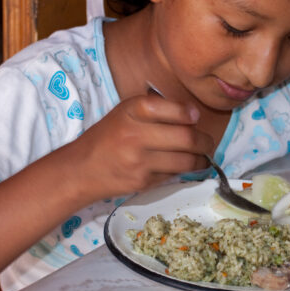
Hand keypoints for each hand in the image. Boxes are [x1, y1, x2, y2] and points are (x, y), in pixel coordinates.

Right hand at [68, 93, 213, 199]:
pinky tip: (181, 166)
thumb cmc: (107, 136)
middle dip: (204, 141)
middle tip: (208, 142)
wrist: (81, 169)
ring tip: (202, 156)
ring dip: (200, 159)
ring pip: (185, 160)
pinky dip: (181, 171)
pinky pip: (173, 175)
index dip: (191, 114)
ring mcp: (140, 160)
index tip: (196, 118)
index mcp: (132, 110)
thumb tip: (193, 114)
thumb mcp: (125, 112)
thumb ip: (156, 108)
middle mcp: (136, 133)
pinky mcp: (143, 182)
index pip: (174, 109)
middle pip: (186, 138)